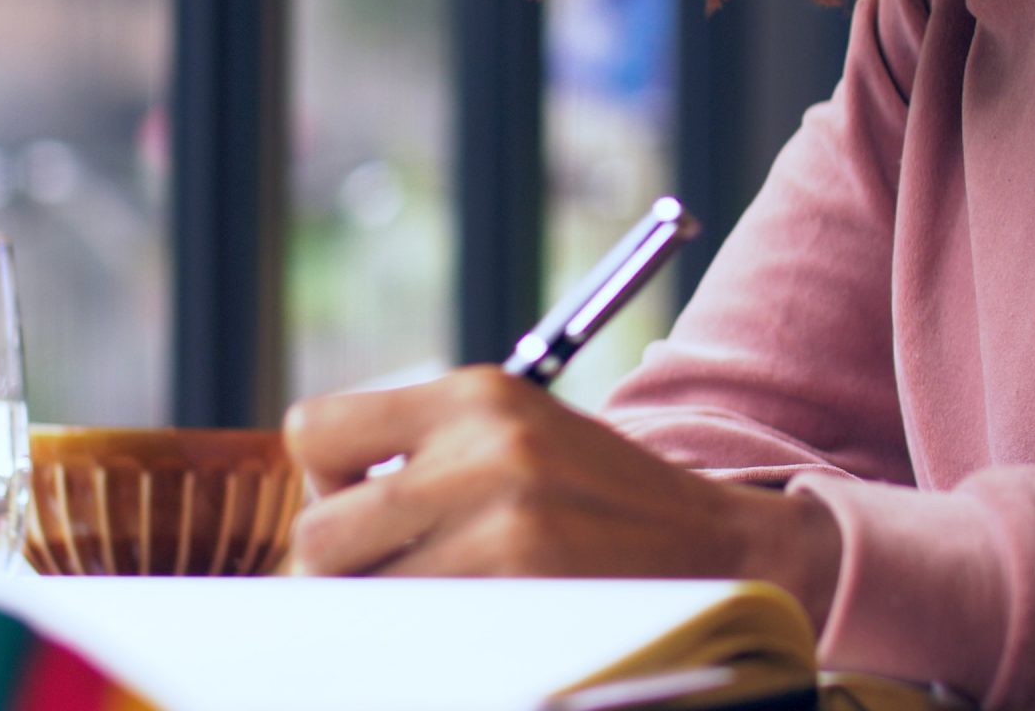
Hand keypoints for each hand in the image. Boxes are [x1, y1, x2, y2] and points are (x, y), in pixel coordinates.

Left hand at [282, 366, 840, 626]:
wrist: (721, 546)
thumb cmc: (599, 501)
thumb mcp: (519, 435)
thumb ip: (426, 453)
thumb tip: (314, 523)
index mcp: (476, 393)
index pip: (313, 430)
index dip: (326, 482)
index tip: (372, 504)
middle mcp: (485, 445)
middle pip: (318, 535)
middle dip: (343, 567)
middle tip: (403, 569)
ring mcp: (506, 523)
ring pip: (362, 599)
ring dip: (389, 609)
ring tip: (452, 596)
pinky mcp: (524, 590)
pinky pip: (416, 636)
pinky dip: (428, 641)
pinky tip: (478, 623)